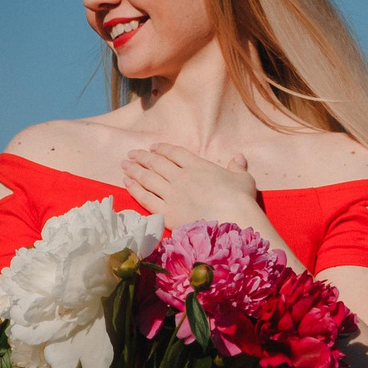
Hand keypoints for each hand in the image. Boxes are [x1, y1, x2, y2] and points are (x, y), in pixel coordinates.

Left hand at [122, 144, 263, 228]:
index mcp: (198, 166)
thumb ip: (237, 167)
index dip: (163, 149)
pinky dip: (134, 189)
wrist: (232, 219)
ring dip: (135, 170)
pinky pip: (145, 198)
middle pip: (157, 163)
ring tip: (124, 165)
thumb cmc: (240, 199)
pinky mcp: (166, 212)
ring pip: (148, 178)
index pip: (175, 153)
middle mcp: (181, 177)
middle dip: (143, 157)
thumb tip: (239, 157)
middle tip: (131, 153)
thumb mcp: (243, 179)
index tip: (154, 148)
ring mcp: (171, 194)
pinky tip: (126, 183)